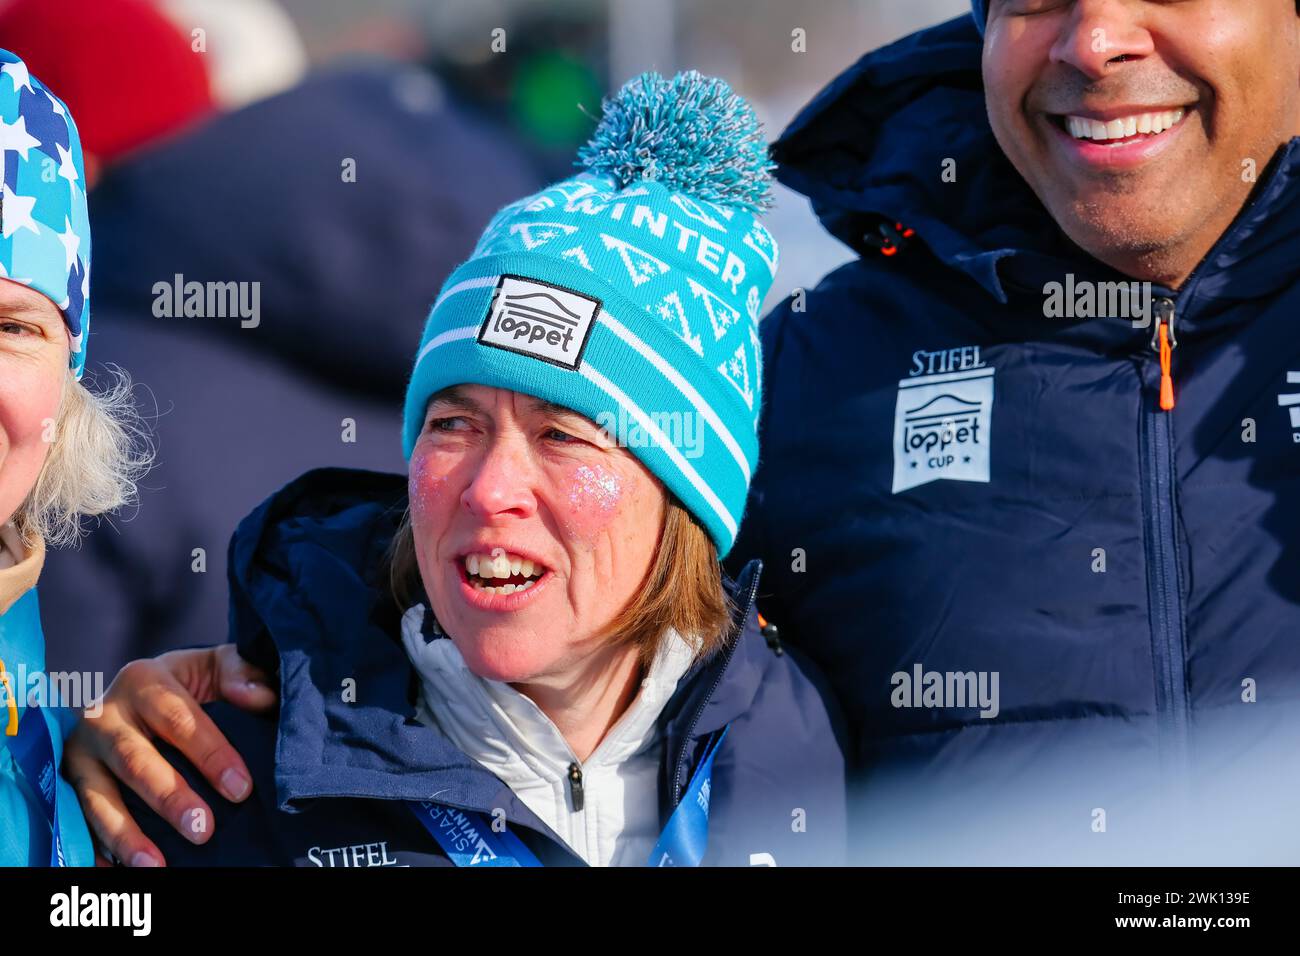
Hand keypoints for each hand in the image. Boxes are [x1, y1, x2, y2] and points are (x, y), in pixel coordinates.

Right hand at [64, 644, 276, 866]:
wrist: (138, 690)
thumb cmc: (188, 683)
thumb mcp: (214, 666)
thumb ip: (241, 673)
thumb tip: (260, 697)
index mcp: (143, 680)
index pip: (180, 721)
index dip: (212, 755)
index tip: (241, 789)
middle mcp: (103, 715)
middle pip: (135, 761)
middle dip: (169, 798)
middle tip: (203, 830)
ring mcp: (80, 752)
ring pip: (98, 797)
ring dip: (126, 834)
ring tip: (155, 865)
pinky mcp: (69, 782)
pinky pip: (78, 821)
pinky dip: (96, 848)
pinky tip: (117, 872)